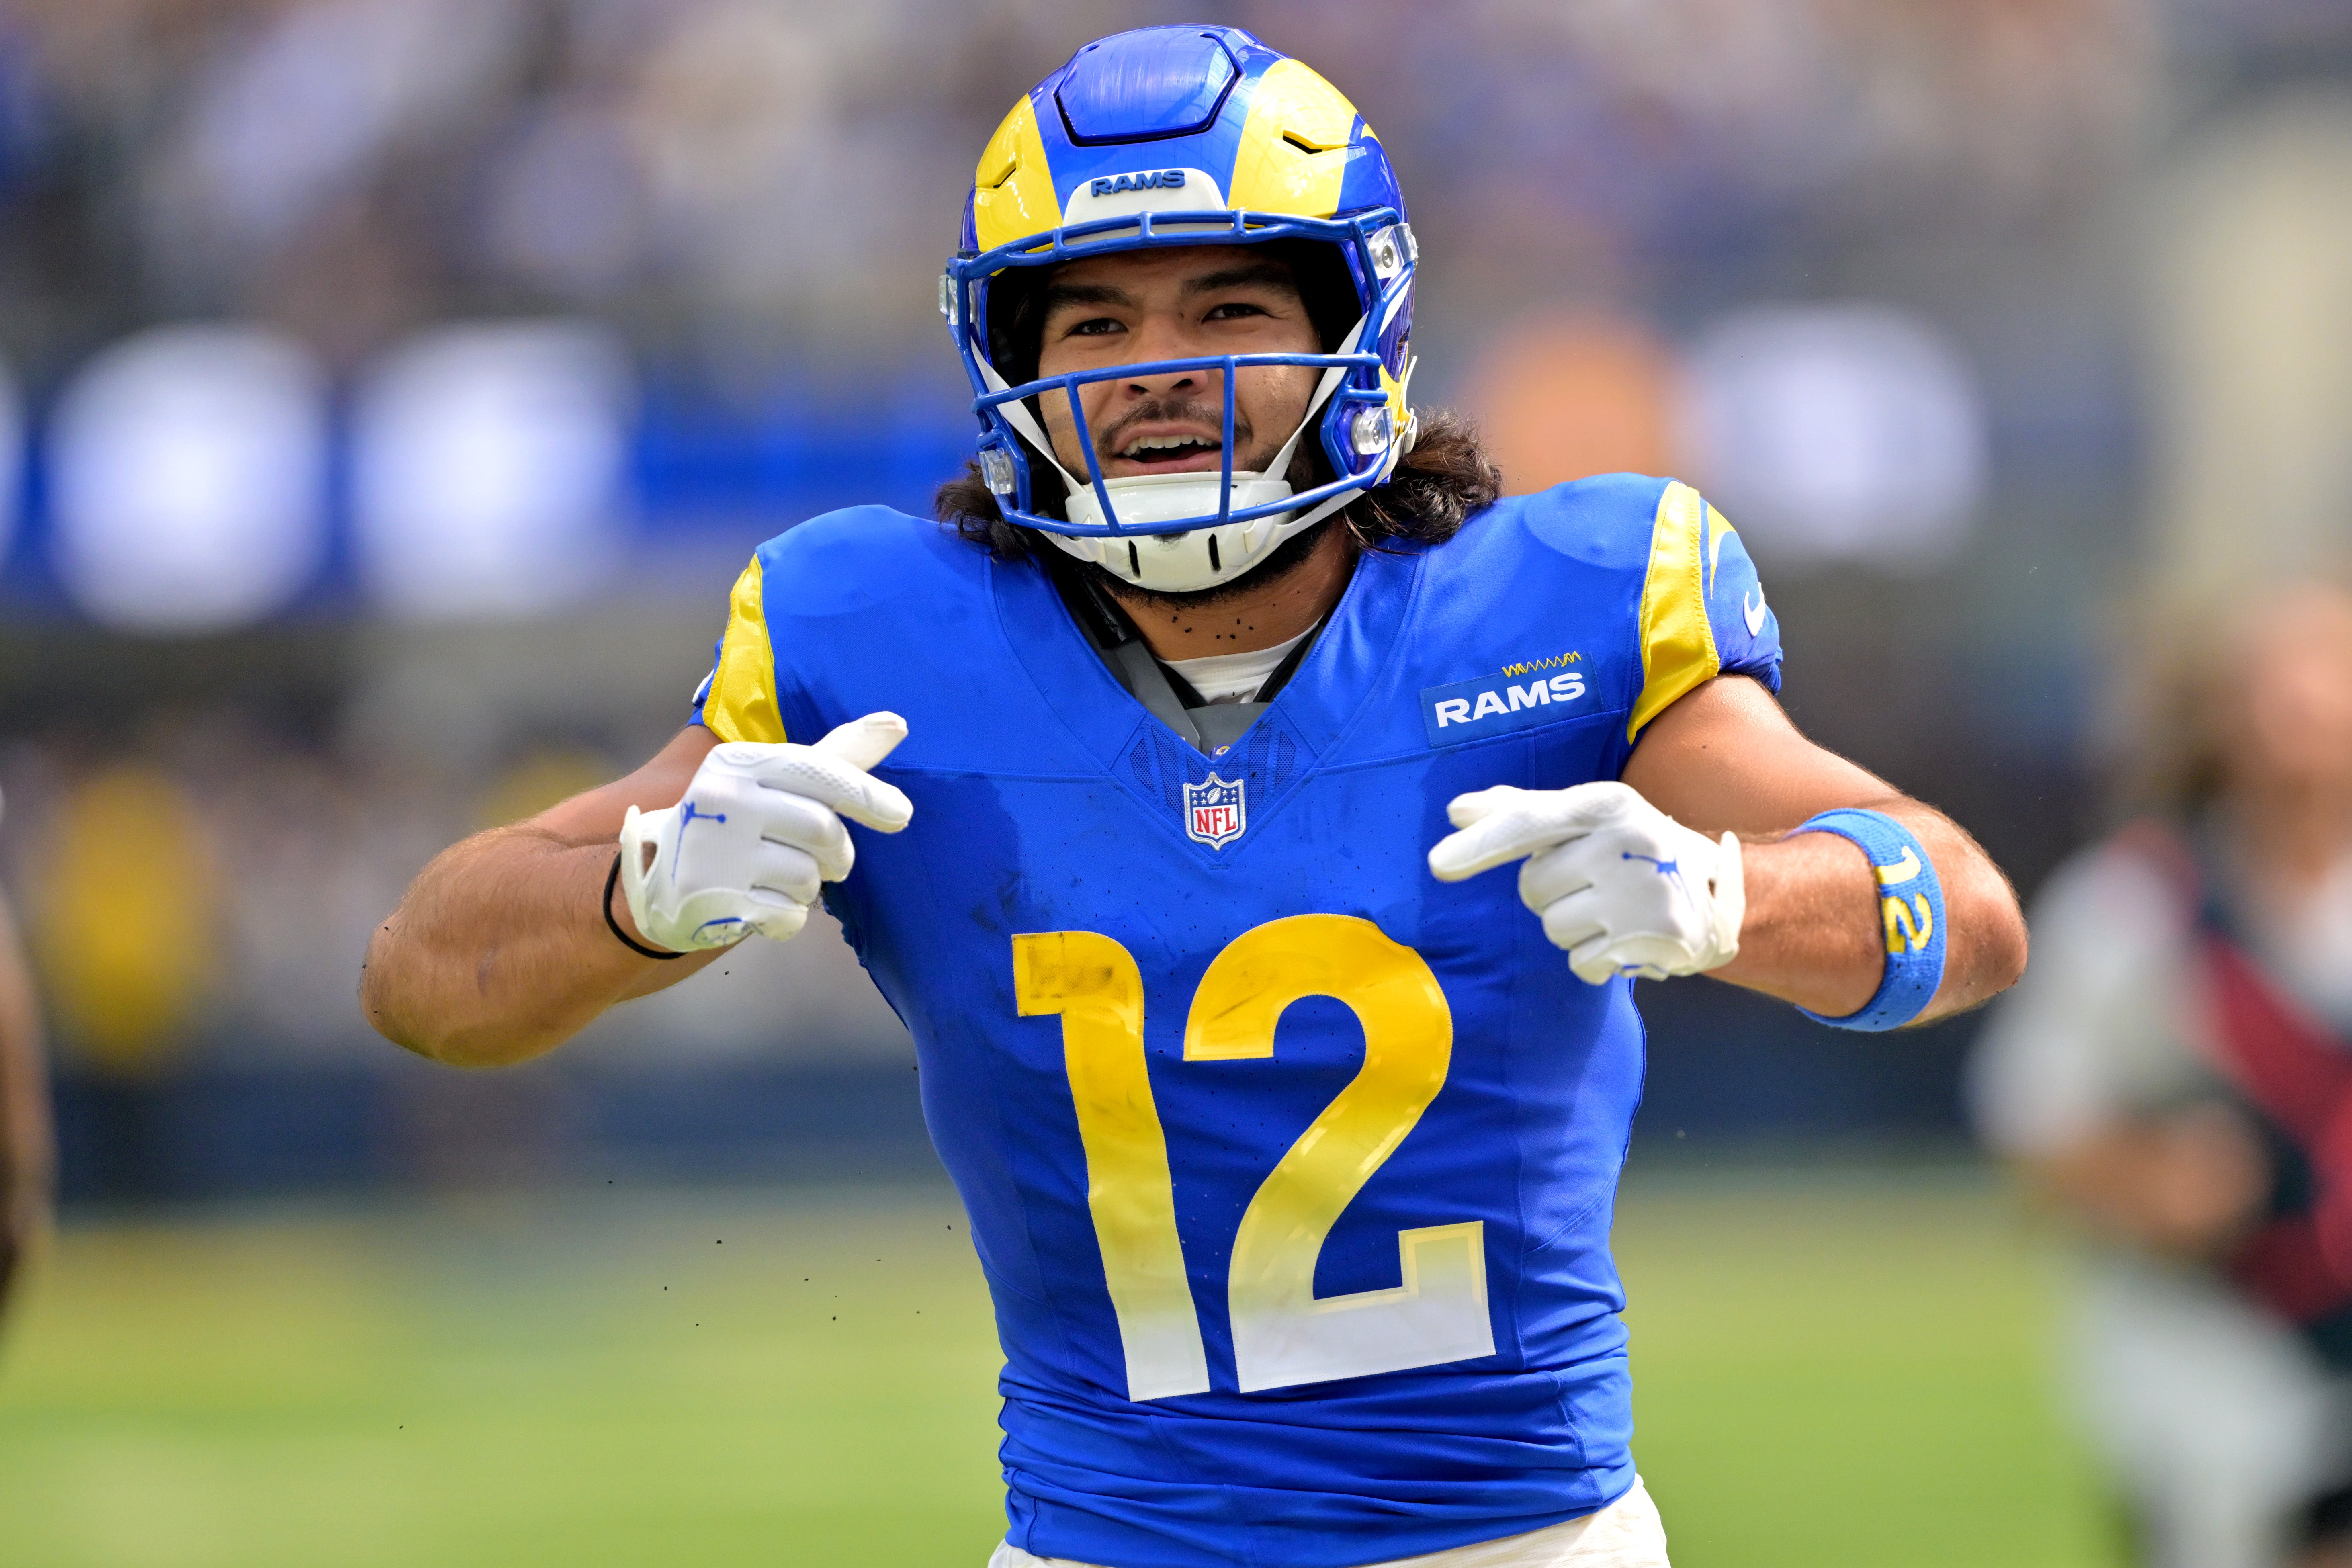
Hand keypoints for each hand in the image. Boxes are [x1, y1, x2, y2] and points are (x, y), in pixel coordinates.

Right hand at [618, 713, 912, 952]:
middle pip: (821, 829)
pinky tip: (760, 903)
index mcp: (737, 763)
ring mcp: (714, 852)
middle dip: (838, 852)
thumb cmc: (737, 824)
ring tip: (777, 878)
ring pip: (808, 877)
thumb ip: (837, 755)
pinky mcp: (714, 901)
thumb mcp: (777, 781)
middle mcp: (722, 800)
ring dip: (809, 887)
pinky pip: (789, 916)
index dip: (867, 794)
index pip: (819, 771)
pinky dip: (788, 916)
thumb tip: (898, 722)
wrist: (658, 881)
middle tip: (829, 859)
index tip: (901, 815)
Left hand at [1427, 781, 1743, 984]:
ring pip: (1554, 928)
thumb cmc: (1632, 848)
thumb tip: (1456, 811)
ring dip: (1572, 927)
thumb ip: (1521, 811)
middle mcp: (1628, 844)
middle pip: (1533, 886)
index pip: (1531, 824)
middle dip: (1550, 891)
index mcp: (1608, 804)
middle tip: (1593, 882)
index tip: (1438, 864)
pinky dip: (1595, 958)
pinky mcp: (1659, 941)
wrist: (1721, 893)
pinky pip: (1582, 963)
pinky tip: (1626, 937)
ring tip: (1612, 910)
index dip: (1482, 845)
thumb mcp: (1587, 817)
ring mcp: (1645, 895)